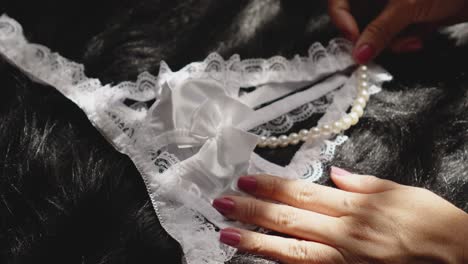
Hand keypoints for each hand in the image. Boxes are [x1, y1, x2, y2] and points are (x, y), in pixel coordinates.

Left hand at [213, 167, 467, 262]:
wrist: (461, 260)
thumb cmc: (436, 226)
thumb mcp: (405, 193)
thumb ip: (366, 184)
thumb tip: (335, 174)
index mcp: (357, 207)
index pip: (303, 191)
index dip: (271, 185)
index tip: (246, 179)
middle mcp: (346, 233)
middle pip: (289, 218)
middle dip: (252, 209)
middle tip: (222, 201)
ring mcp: (345, 260)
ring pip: (292, 250)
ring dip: (256, 240)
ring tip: (227, 233)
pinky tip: (262, 260)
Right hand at [327, 0, 467, 62]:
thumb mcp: (407, 7)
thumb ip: (380, 31)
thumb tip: (359, 54)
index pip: (339, 2)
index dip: (342, 21)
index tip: (354, 40)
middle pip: (356, 20)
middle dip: (370, 37)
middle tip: (380, 48)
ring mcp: (389, 6)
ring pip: (373, 33)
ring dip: (391, 43)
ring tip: (411, 40)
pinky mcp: (403, 19)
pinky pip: (390, 37)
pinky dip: (403, 42)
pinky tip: (419, 38)